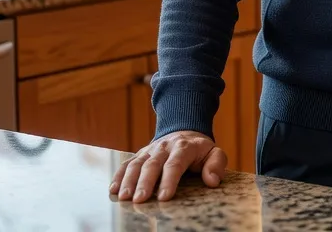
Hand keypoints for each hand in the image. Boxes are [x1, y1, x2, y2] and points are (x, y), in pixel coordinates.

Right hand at [110, 130, 226, 202]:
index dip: (169, 180)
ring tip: (124, 197)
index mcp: (184, 147)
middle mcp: (164, 147)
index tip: (164, 197)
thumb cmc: (199, 149)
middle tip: (140, 200)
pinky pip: (127, 164)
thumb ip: (216, 165)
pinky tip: (114, 190)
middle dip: (145, 183)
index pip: (175, 164)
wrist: (184, 131)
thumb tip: (212, 181)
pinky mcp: (140, 154)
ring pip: (137, 164)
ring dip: (129, 181)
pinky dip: (119, 176)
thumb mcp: (214, 153)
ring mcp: (150, 150)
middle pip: (152, 164)